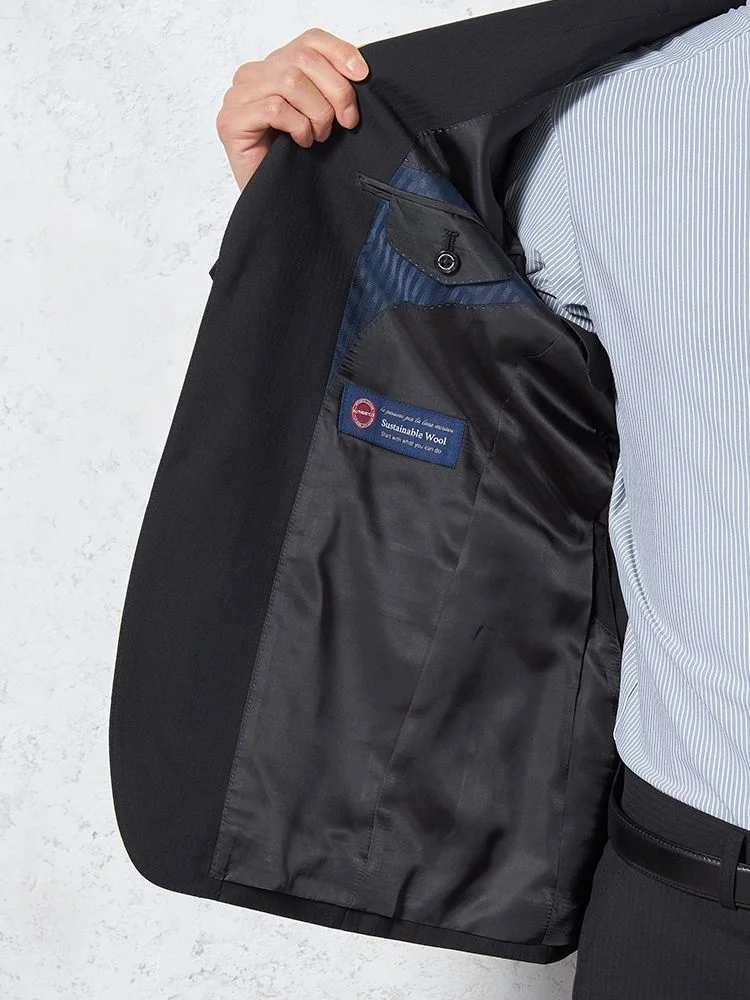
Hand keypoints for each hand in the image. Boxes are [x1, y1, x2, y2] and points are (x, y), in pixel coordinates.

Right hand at [216, 27, 369, 190]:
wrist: (278, 203)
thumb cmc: (299, 163)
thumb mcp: (321, 116)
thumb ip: (331, 88)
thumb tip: (360, 69)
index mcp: (273, 68)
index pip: (308, 40)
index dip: (339, 52)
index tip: (362, 76)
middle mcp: (251, 76)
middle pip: (301, 58)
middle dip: (335, 90)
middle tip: (347, 121)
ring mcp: (237, 97)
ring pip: (289, 82)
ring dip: (316, 112)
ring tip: (320, 136)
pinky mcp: (231, 121)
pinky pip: (274, 108)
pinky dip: (298, 126)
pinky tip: (302, 143)